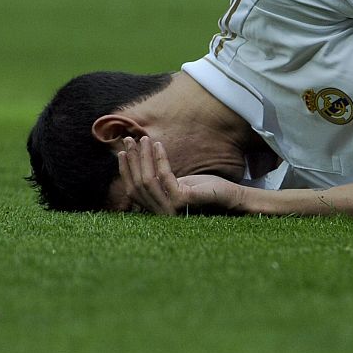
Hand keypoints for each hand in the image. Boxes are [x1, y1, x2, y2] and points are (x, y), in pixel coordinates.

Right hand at [118, 137, 244, 215]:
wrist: (230, 195)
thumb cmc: (203, 188)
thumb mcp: (176, 184)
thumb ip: (158, 181)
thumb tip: (137, 163)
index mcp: (157, 210)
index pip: (133, 191)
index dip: (126, 171)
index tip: (122, 152)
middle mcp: (161, 213)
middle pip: (138, 184)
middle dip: (132, 159)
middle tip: (128, 139)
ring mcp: (171, 209)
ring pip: (148, 180)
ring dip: (143, 156)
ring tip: (144, 139)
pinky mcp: (182, 201)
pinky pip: (165, 175)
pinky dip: (160, 158)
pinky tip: (159, 145)